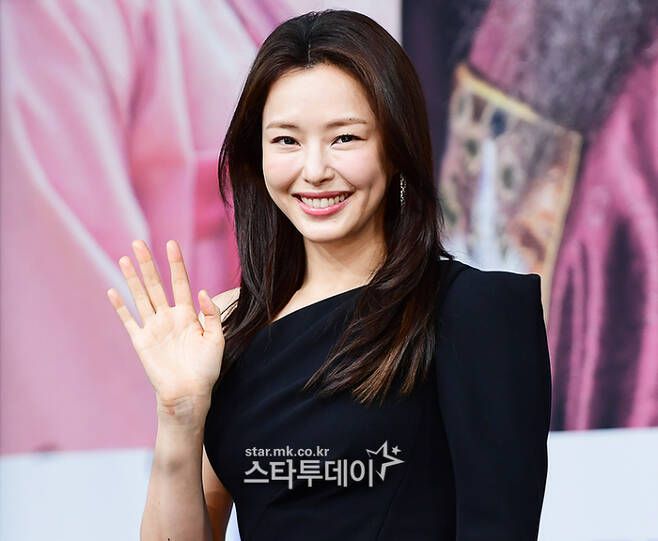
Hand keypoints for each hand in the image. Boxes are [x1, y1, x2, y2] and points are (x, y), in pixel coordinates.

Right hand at [106, 240, 223, 420]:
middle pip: (156, 285)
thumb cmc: (206, 368)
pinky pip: (128, 320)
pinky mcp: (141, 341)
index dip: (175, 264)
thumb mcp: (216, 339)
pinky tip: (113, 291)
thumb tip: (202, 291)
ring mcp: (153, 328)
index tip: (171, 244)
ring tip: (125, 258)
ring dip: (132, 278)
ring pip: (141, 297)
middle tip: (139, 242)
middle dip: (148, 264)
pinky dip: (120, 307)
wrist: (189, 393)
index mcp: (188, 314)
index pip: (180, 282)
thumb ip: (211, 314)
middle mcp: (168, 317)